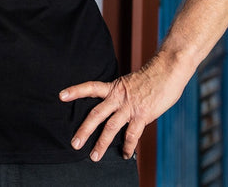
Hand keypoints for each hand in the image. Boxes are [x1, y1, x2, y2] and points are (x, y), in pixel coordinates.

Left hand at [59, 52, 188, 160]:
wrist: (167, 70)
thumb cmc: (151, 76)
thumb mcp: (130, 82)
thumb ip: (122, 95)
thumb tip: (117, 107)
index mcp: (114, 86)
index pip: (90, 87)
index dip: (75, 91)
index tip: (61, 96)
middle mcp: (118, 97)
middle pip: (96, 114)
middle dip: (84, 130)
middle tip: (74, 143)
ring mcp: (130, 106)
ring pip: (111, 127)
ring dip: (102, 143)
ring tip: (94, 156)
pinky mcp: (143, 115)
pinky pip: (132, 135)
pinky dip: (128, 147)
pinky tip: (125, 155)